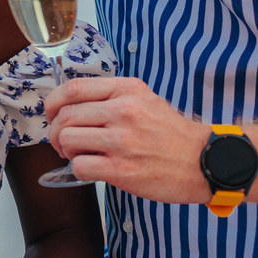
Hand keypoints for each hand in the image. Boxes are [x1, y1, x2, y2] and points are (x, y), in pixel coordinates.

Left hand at [44, 76, 210, 203]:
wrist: (206, 162)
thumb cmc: (173, 134)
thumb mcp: (146, 100)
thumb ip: (112, 97)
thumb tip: (72, 105)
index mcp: (127, 91)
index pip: (73, 89)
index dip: (52, 103)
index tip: (51, 114)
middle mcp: (123, 111)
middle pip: (65, 116)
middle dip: (55, 132)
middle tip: (63, 143)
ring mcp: (122, 141)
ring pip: (67, 140)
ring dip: (66, 151)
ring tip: (80, 156)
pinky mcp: (122, 169)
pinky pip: (79, 166)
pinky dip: (78, 169)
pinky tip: (92, 169)